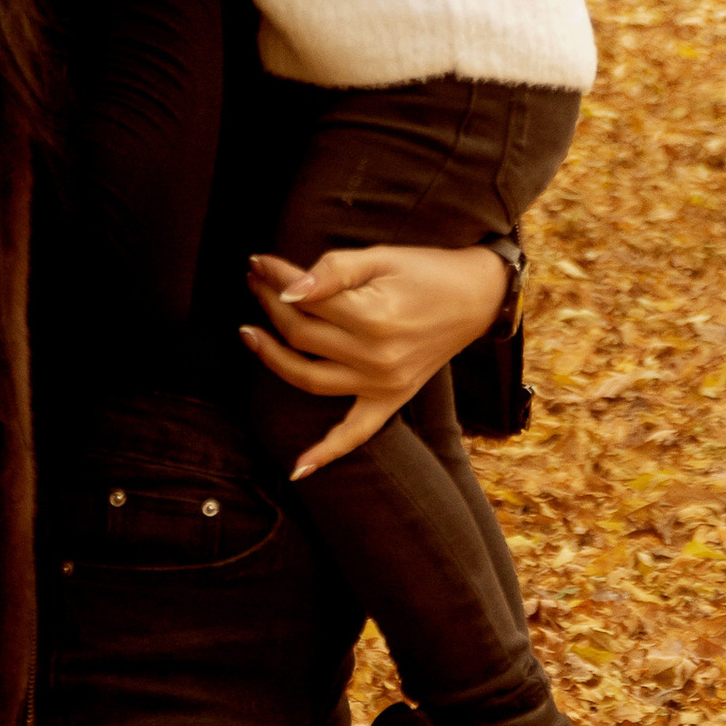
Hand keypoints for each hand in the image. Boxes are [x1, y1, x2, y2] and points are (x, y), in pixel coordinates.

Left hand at [241, 240, 510, 474]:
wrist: (476, 299)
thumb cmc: (426, 271)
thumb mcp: (381, 257)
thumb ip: (334, 270)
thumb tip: (289, 288)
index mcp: (373, 318)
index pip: (305, 301)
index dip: (275, 277)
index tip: (257, 262)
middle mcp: (375, 358)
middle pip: (301, 336)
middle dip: (270, 305)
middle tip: (254, 282)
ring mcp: (382, 386)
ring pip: (310, 379)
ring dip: (273, 358)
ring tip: (250, 333)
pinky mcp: (390, 401)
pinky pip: (354, 435)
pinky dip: (326, 453)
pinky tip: (296, 469)